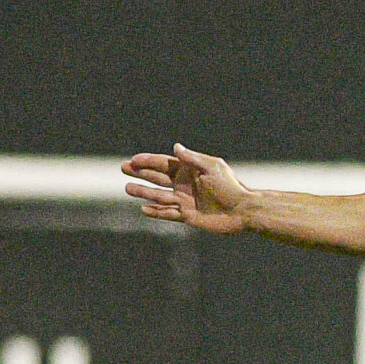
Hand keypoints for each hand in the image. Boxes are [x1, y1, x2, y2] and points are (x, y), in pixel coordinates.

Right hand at [123, 143, 252, 232]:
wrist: (242, 210)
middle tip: (123, 168)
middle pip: (157, 177)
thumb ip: (192, 159)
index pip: (163, 164)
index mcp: (189, 171)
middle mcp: (184, 184)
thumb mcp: (212, 167)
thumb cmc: (230, 186)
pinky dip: (156, 212)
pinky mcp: (188, 216)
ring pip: (159, 196)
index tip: (133, 160)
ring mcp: (184, 200)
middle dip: (140, 173)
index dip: (148, 161)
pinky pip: (168, 214)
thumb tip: (175, 147)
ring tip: (128, 189)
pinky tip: (143, 209)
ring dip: (143, 192)